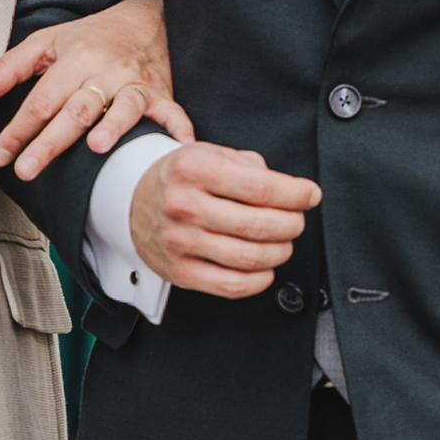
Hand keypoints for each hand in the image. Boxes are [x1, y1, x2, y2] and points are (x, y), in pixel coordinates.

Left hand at [0, 0, 192, 179]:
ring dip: (112, 127)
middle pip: (76, 110)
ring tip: (96, 148)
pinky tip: (177, 147)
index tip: (2, 155)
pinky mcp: (162, 95)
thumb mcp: (47, 42)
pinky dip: (177, 130)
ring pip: (123, 108)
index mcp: (75, 58)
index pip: (41, 100)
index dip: (18, 129)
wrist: (148, 19)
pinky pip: (172, 113)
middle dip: (51, 141)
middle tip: (28, 168)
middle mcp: (107, 71)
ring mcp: (137, 84)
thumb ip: (11, 67)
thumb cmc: (94, 36)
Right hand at [128, 143, 321, 299]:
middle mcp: (185, 205)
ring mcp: (180, 241)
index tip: (310, 195)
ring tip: (284, 242)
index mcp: (194, 169)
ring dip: (280, 252)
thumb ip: (250, 166)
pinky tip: (265, 267)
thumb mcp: (209, 153)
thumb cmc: (180, 177)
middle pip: (259, 225)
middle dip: (292, 224)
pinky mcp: (179, 271)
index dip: (295, 194)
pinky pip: (231, 285)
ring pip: (250, 257)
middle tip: (297, 220)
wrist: (130, 201)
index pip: (259, 187)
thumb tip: (291, 191)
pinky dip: (260, 280)